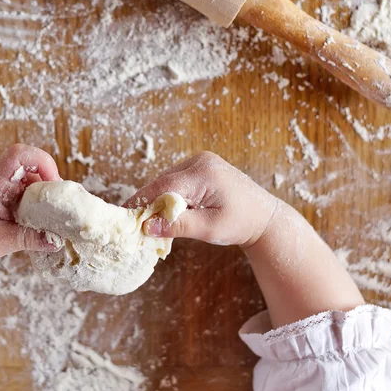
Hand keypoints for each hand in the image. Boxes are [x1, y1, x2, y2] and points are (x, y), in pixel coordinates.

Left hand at [0, 143, 62, 263]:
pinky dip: (38, 201)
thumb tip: (57, 239)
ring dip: (45, 196)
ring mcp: (3, 180)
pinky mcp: (7, 188)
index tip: (54, 186)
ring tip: (48, 219)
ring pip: (35, 178)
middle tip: (59, 211)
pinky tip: (38, 220)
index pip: (18, 154)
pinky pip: (30, 187)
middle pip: (34, 166)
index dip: (42, 162)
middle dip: (50, 186)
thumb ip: (27, 239)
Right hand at [131, 152, 363, 326]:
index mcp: (204, 172)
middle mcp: (200, 161)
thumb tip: (146, 227)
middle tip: (134, 221)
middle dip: (149, 201)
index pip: (164, 185)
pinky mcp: (201, 166)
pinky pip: (176, 179)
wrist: (265, 217)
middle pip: (163, 181)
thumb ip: (178, 226)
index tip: (124, 214)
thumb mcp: (209, 229)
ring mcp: (200, 161)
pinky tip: (166, 211)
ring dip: (158, 198)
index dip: (142, 200)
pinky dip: (169, 194)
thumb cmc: (241, 224)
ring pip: (168, 180)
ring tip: (149, 219)